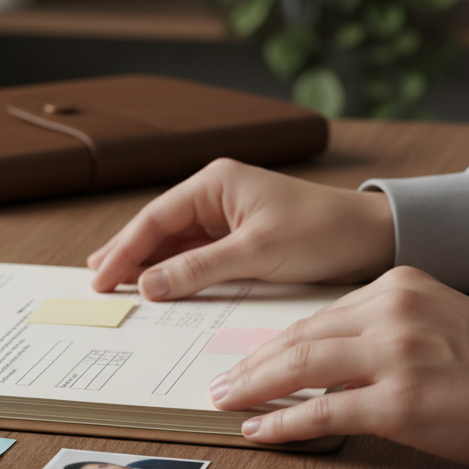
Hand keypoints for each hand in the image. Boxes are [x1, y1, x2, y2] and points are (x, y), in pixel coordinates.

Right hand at [88, 158, 394, 298]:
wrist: (372, 238)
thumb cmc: (322, 232)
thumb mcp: (256, 253)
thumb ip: (198, 269)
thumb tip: (148, 285)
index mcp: (215, 184)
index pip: (156, 219)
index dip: (124, 250)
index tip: (101, 277)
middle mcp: (215, 195)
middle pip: (157, 228)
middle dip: (125, 253)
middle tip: (96, 281)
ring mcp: (224, 216)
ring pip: (172, 242)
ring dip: (145, 263)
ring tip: (112, 282)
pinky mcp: (237, 237)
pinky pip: (193, 255)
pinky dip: (171, 271)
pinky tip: (153, 284)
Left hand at [210, 267, 468, 467]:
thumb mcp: (434, 321)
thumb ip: (377, 328)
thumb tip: (313, 359)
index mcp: (399, 287)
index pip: (316, 317)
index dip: (272, 344)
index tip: (246, 360)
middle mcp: (394, 313)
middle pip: (300, 338)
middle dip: (251, 365)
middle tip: (221, 384)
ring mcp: (397, 356)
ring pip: (300, 367)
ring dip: (253, 388)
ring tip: (226, 402)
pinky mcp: (402, 402)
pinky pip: (323, 411)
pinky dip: (283, 423)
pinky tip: (258, 430)